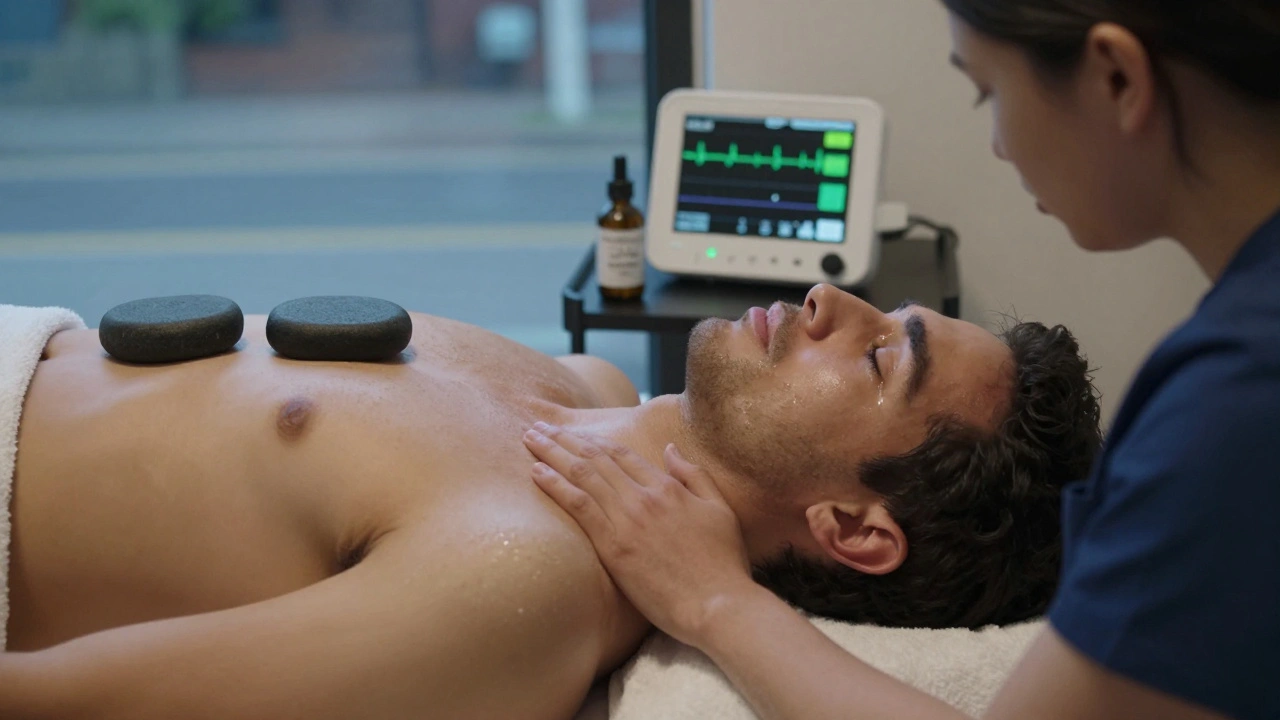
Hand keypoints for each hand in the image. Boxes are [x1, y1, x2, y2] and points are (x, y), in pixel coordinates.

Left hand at [523, 422, 756, 647]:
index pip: (622, 455)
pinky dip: (556, 485)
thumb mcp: (719, 509)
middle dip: (564, 439)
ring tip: (530, 439)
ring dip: (553, 453)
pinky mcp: (613, 546)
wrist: (717, 604)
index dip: (594, 440)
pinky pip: (578, 506)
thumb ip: (694, 475)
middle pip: (596, 458)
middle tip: (537, 426)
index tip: (572, 433)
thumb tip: (670, 448)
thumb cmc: (723, 563)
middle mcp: (644, 497)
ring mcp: (627, 520)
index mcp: (668, 487)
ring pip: (582, 475)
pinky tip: (536, 472)